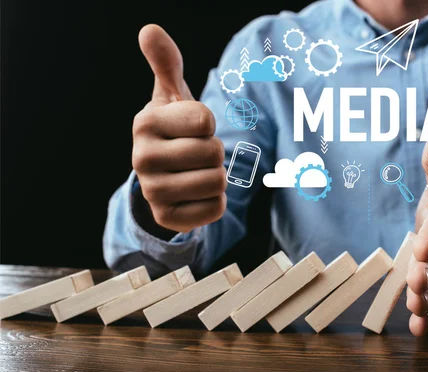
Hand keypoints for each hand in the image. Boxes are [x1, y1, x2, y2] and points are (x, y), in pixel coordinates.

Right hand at [132, 25, 226, 232]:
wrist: (161, 175)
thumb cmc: (174, 128)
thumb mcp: (171, 95)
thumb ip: (166, 63)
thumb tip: (149, 29)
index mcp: (145, 123)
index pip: (205, 120)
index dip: (208, 123)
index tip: (192, 127)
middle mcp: (142, 158)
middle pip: (215, 153)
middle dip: (215, 152)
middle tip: (196, 154)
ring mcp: (153, 192)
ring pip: (218, 182)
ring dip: (216, 177)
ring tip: (196, 173)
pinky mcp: (167, 218)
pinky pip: (216, 209)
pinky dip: (215, 202)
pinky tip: (197, 195)